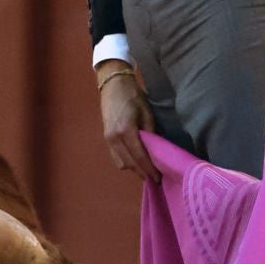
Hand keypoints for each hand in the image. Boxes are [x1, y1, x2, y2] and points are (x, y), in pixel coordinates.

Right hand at [98, 63, 159, 182]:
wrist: (113, 85)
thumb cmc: (133, 96)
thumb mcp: (147, 113)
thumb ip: (151, 133)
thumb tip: (157, 151)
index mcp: (125, 131)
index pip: (139, 156)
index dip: (149, 169)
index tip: (158, 178)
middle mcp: (114, 138)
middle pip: (129, 163)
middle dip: (142, 172)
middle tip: (155, 178)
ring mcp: (108, 139)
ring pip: (121, 163)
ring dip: (133, 168)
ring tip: (145, 168)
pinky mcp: (106, 138)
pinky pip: (116, 157)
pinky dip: (126, 161)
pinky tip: (135, 158)